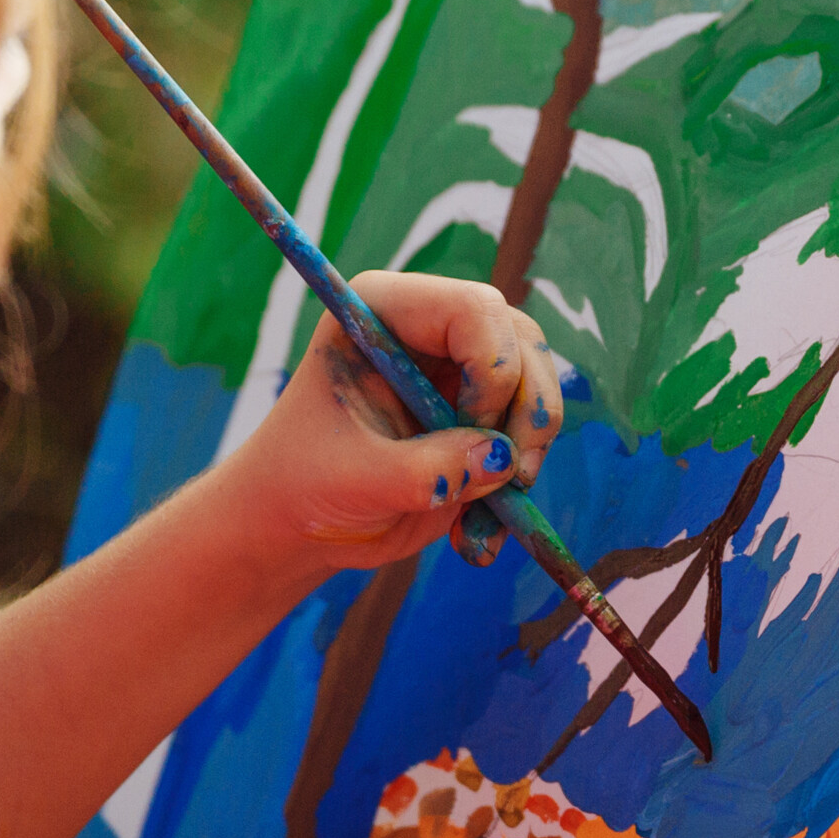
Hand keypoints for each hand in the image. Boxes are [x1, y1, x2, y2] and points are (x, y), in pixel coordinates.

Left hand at [221, 271, 565, 572]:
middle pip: (520, 342)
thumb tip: (502, 460)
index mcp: (385, 312)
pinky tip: (476, 528)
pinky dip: (520, 481)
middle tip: (512, 477)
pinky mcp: (480, 414)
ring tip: (488, 512)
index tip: (470, 427)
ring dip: (530, 450)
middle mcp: (430, 329)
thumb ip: (424, 470)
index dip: (491, 369)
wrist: (302, 520)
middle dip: (527, 411)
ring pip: (536, 384)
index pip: (473, 309)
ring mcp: (460, 370)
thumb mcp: (355, 479)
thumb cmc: (304, 483)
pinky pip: (529, 433)